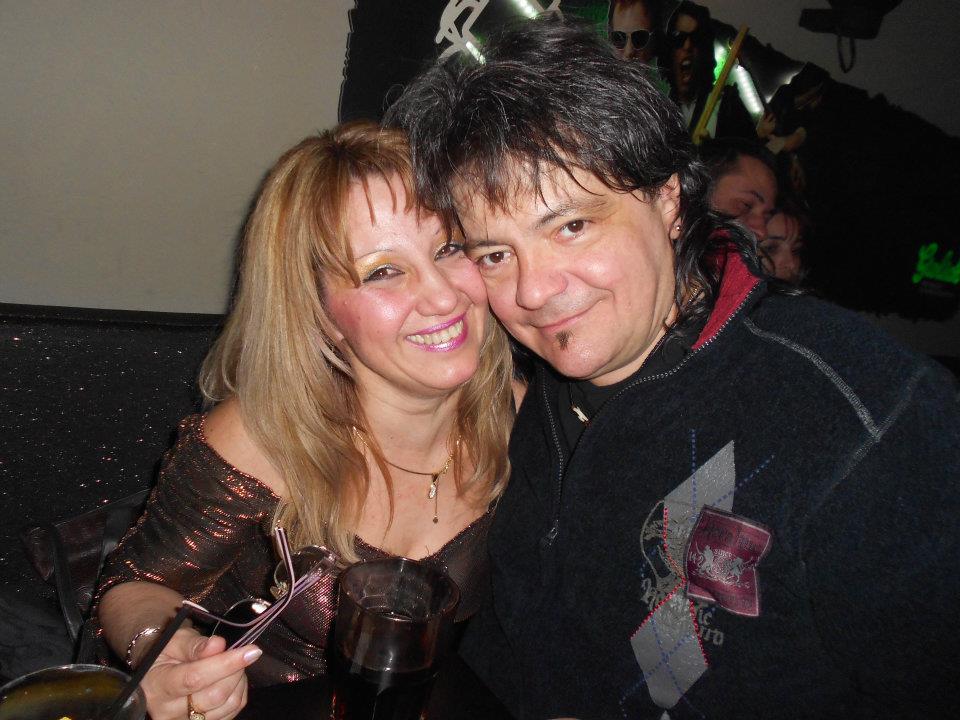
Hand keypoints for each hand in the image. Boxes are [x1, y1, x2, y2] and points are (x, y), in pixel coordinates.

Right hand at [138, 627, 261, 719]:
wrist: (158, 674)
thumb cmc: (167, 654)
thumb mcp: (175, 641)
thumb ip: (195, 645)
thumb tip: (218, 645)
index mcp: (159, 686)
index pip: (195, 678)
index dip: (225, 664)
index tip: (250, 651)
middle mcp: (168, 711)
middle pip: (215, 696)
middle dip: (235, 671)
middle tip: (239, 653)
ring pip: (227, 706)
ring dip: (239, 681)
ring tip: (233, 665)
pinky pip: (231, 712)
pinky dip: (239, 692)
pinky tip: (231, 679)